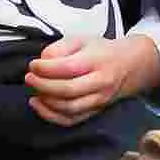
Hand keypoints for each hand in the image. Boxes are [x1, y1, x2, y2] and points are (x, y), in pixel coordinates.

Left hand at [25, 35, 159, 127]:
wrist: (129, 65)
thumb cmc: (102, 51)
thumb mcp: (82, 39)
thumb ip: (60, 48)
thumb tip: (42, 62)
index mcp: (98, 60)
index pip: (68, 67)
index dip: (46, 68)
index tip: (33, 65)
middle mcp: (100, 82)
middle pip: (68, 90)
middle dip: (43, 85)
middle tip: (29, 78)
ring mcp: (98, 100)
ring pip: (68, 108)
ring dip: (46, 101)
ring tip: (34, 90)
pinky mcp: (94, 111)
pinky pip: (70, 120)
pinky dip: (51, 115)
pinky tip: (39, 104)